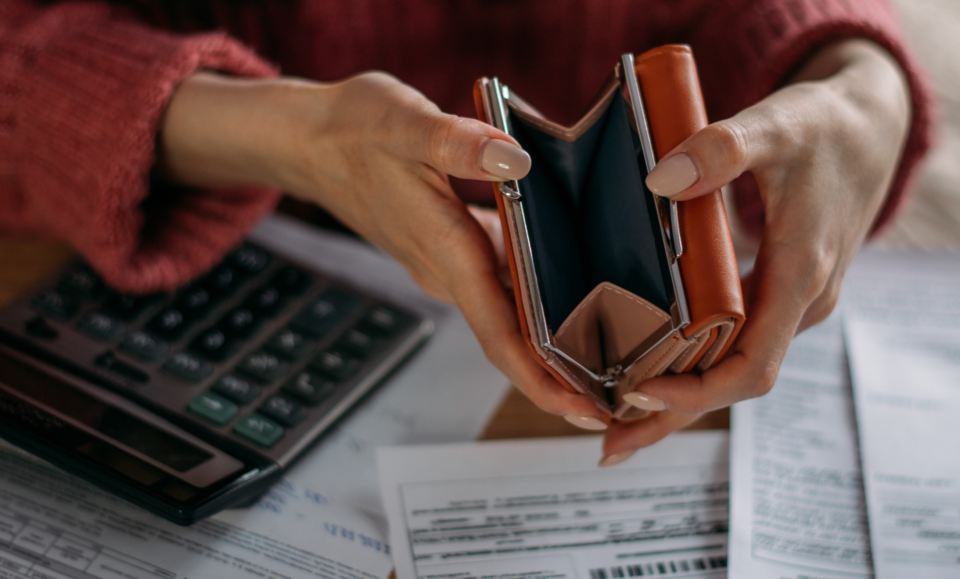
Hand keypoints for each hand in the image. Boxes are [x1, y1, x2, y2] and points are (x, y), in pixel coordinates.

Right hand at [158, 71, 603, 422]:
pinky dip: (532, 294)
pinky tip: (568, 280)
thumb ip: (458, 144)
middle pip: (509, 339)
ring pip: (505, 314)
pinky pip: (496, 283)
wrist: (306, 139)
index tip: (582, 410)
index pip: (499, 333)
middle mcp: (445, 270)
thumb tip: (516, 160)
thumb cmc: (351, 130)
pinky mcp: (445, 246)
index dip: (543, 379)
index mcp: (444, 249)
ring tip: (608, 354)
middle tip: (619, 398)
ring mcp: (444, 263)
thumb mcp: (405, 125)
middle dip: (560, 376)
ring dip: (550, 340)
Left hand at [600, 39, 911, 464]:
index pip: (752, 365)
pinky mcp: (777, 288)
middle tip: (608, 447)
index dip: (697, 393)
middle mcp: (797, 302)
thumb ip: (725, 148)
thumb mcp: (780, 124)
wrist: (869, 122)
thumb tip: (660, 180)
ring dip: (677, 395)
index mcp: (800, 276)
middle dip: (671, 416)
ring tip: (614, 417)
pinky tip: (649, 362)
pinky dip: (690, 359)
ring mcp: (789, 299)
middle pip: (732, 382)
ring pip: (730, 365)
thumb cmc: (828, 125)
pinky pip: (732, 338)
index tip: (639, 395)